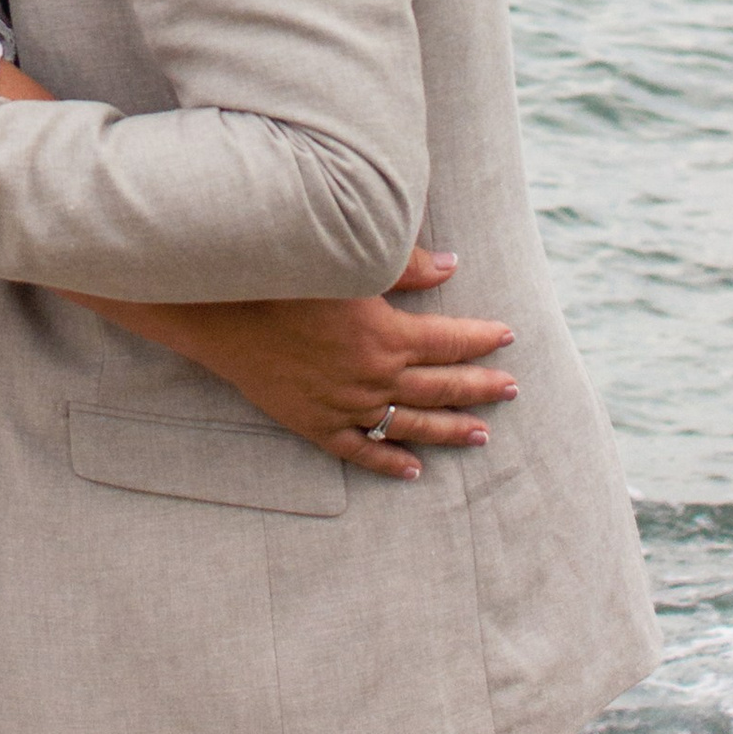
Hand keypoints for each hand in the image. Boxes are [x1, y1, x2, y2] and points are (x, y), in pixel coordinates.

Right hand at [116, 262, 518, 484]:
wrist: (222, 312)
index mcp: (387, 336)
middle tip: (510, 390)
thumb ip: (406, 265)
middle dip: (481, 387)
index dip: (482, 338)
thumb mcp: (349, 264)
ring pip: (412, 424)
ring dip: (450, 429)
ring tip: (482, 434)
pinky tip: (415, 469)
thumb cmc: (285, 277)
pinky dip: (390, 461)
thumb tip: (452, 265)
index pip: (451, 341)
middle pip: (442, 387)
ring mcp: (346, 406)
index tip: (507, 335)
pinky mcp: (316, 424)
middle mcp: (374, 378)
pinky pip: (362, 452)